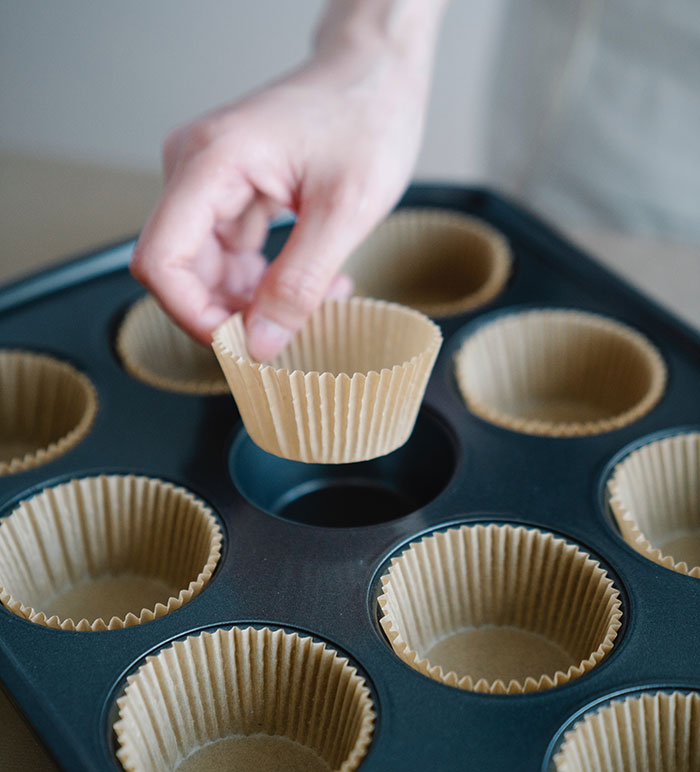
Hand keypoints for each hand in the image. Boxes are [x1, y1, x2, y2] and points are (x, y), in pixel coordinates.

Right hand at [130, 3, 440, 359]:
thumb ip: (300, 282)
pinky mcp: (230, 193)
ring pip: (207, 270)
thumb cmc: (368, 117)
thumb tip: (261, 343)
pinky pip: (230, 255)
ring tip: (317, 302)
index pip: (161, 260)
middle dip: (231, 313)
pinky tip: (312, 284)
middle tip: (290, 332)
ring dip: (255, 301)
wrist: (378, 75)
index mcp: (212, 162)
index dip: (192, 315)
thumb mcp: (345, 210)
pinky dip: (265, 281)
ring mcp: (210, 182)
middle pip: (181, 271)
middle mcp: (196, 169)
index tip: (241, 346)